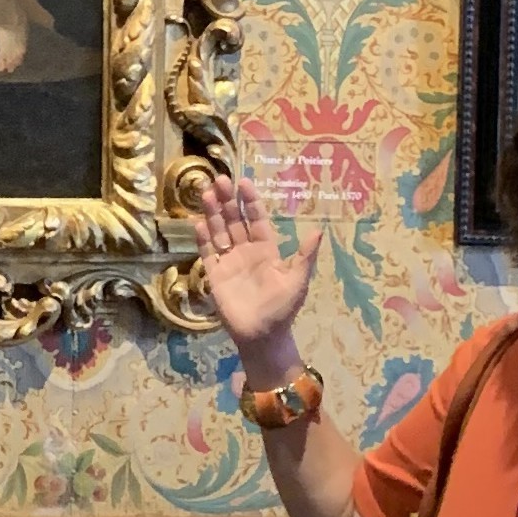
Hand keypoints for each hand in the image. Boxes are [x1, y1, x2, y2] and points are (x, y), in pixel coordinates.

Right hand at [191, 173, 312, 369]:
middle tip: (219, 180)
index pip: (257, 219)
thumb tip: (319, 230)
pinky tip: (198, 223)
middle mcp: (246, 251)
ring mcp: (229, 262)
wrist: (262, 336)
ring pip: (219, 232)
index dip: (250, 201)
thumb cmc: (283, 309)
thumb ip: (304, 256)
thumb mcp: (298, 281)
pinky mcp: (215, 276)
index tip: (243, 183)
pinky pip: (208, 253)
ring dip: (213, 214)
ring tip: (206, 193)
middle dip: (227, 201)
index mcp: (267, 249)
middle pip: (235, 220)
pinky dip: (203, 239)